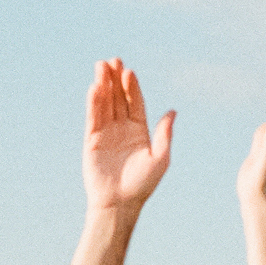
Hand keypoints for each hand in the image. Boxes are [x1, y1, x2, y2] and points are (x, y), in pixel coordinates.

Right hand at [82, 59, 173, 219]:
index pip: (135, 102)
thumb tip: (173, 111)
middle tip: (113, 60)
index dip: (132, 87)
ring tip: (101, 66)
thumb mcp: (160, 158)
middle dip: (115, 80)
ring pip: (104, 104)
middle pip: (118, 98)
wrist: (119, 203)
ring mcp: (106, 134)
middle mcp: (122, 129)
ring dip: (103, 85)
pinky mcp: (92, 141)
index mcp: (139, 131)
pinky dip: (93, 103)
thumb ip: (165, 134)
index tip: (129, 71)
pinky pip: (93, 118)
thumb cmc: (142, 184)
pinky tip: (94, 88)